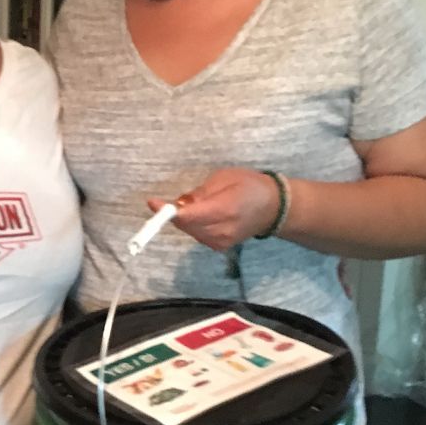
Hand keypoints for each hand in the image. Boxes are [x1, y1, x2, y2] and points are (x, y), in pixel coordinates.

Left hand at [152, 168, 280, 251]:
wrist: (273, 207)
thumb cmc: (250, 185)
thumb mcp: (224, 178)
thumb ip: (200, 193)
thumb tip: (179, 203)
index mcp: (224, 210)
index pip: (187, 216)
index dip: (166, 211)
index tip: (152, 202)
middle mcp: (221, 231)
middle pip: (185, 225)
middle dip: (174, 213)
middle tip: (171, 201)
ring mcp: (220, 242)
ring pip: (189, 231)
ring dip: (184, 219)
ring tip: (195, 205)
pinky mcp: (219, 246)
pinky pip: (197, 235)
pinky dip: (192, 225)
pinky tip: (201, 215)